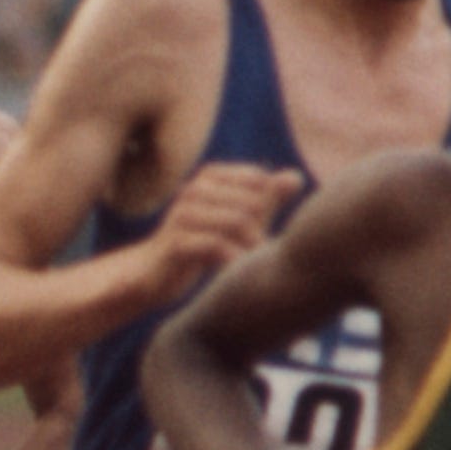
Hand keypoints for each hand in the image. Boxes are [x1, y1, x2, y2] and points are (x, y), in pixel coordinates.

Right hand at [140, 163, 304, 302]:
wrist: (154, 273)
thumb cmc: (202, 243)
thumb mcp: (237, 219)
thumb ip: (266, 198)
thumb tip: (296, 178)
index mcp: (210, 176)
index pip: (258, 181)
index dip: (267, 206)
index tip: (262, 229)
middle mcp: (194, 189)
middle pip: (251, 203)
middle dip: (261, 229)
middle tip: (259, 252)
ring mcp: (182, 214)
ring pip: (237, 222)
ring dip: (250, 246)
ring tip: (251, 262)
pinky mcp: (175, 242)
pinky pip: (217, 245)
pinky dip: (233, 259)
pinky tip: (236, 270)